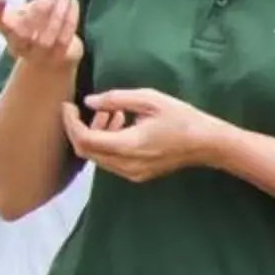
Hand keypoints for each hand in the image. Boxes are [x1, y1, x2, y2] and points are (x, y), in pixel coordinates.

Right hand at [0, 0, 83, 74]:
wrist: (53, 56)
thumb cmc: (41, 25)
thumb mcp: (39, 6)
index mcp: (8, 27)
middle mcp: (18, 44)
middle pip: (21, 34)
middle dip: (38, 12)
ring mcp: (37, 55)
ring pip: (45, 40)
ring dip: (57, 15)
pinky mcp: (56, 59)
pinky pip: (62, 42)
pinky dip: (69, 22)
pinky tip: (73, 3)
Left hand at [62, 87, 233, 183]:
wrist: (206, 143)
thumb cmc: (181, 117)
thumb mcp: (149, 99)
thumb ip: (116, 99)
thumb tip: (88, 101)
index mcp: (128, 146)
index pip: (85, 140)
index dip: (71, 123)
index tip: (67, 106)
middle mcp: (126, 165)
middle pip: (87, 151)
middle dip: (82, 128)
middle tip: (96, 108)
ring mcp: (131, 173)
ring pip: (97, 157)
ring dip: (96, 134)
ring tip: (113, 112)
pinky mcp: (136, 175)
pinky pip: (110, 160)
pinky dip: (107, 142)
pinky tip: (121, 124)